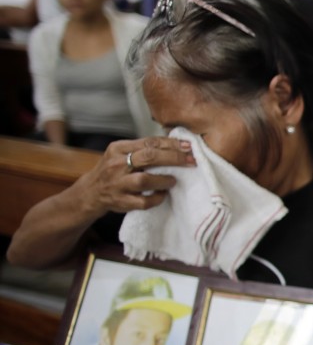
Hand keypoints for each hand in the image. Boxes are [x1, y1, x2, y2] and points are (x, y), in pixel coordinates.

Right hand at [77, 137, 194, 217]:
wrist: (90, 192)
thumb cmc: (114, 171)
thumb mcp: (121, 154)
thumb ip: (143, 149)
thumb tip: (176, 145)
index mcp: (118, 148)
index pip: (149, 142)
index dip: (171, 144)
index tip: (188, 146)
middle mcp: (116, 164)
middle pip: (149, 157)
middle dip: (174, 158)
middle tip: (191, 161)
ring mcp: (117, 184)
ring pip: (144, 180)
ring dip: (163, 179)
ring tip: (174, 180)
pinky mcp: (120, 201)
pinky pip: (143, 201)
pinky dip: (156, 198)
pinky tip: (162, 195)